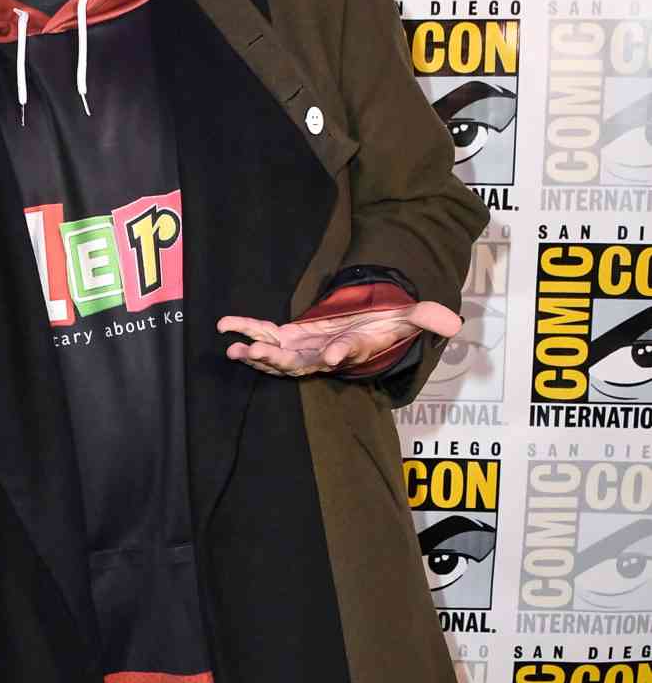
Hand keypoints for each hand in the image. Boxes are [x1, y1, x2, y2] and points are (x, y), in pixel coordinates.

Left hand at [216, 300, 461, 377]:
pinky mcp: (287, 338)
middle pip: (298, 363)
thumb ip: (428, 318)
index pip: (345, 354)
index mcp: (349, 351)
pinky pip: (263, 335)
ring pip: (275, 357)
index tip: (332, 354)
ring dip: (254, 354)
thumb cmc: (384, 325)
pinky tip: (225, 327)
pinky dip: (245, 330)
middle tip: (258, 354)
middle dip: (277, 360)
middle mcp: (320, 357)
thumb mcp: (408, 318)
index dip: (338, 353)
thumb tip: (455, 323)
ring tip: (235, 348)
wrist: (362, 328)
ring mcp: (300, 350)